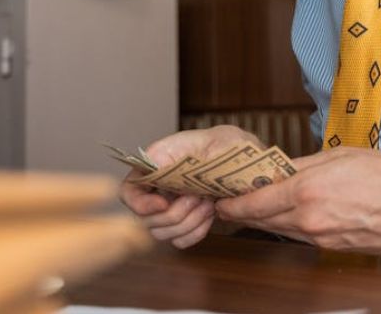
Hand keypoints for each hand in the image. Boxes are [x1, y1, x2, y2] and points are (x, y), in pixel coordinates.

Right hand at [118, 124, 262, 248]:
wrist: (251, 164)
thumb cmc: (228, 146)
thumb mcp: (209, 139)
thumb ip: (179, 149)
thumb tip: (152, 165)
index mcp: (155, 166)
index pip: (128, 192)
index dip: (140, 203)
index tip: (164, 202)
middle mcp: (156, 190)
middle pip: (144, 220)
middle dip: (175, 213)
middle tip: (199, 196)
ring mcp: (168, 210)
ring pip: (162, 234)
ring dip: (188, 222)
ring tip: (208, 202)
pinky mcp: (184, 224)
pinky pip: (180, 241)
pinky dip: (197, 231)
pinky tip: (211, 214)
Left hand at [214, 147, 380, 252]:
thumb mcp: (342, 156)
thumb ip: (306, 164)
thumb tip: (282, 169)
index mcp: (308, 192)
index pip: (255, 201)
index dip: (233, 201)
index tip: (221, 196)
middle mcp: (309, 220)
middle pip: (263, 218)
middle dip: (245, 210)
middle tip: (231, 200)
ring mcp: (321, 239)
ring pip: (282, 229)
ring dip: (267, 217)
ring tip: (259, 203)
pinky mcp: (333, 248)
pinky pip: (302, 236)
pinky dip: (291, 224)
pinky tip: (293, 212)